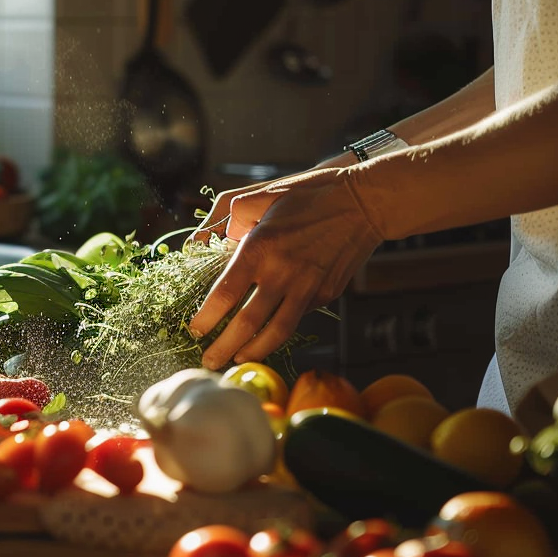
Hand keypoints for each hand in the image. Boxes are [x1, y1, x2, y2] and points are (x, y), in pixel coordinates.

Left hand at [188, 168, 382, 369]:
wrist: (363, 203)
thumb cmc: (308, 194)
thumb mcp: (260, 196)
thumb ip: (227, 218)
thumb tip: (200, 241)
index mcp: (259, 248)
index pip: (225, 294)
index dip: (207, 318)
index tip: (195, 330)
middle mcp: (282, 273)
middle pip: (246, 323)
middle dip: (224, 347)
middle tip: (208, 362)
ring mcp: (307, 287)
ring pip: (276, 332)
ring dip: (253, 351)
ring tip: (237, 361)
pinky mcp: (326, 294)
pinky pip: (298, 316)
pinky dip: (279, 329)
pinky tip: (265, 336)